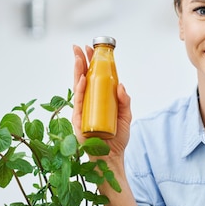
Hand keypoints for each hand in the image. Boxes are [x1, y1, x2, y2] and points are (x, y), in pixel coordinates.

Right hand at [72, 45, 131, 162]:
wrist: (111, 157)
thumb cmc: (118, 138)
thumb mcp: (126, 116)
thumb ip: (124, 101)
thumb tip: (120, 85)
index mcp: (100, 99)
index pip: (95, 77)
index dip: (93, 63)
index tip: (92, 49)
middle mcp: (89, 102)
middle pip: (84, 78)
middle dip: (81, 62)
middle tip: (79, 47)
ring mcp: (82, 110)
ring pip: (78, 87)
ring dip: (78, 71)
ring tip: (78, 57)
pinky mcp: (78, 119)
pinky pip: (78, 102)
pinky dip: (80, 90)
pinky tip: (82, 79)